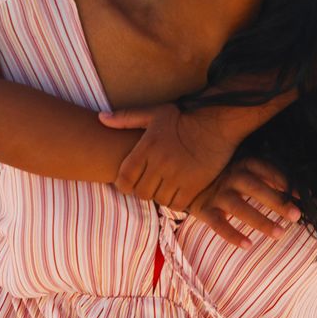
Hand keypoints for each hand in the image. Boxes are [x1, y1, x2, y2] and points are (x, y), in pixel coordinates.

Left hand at [99, 103, 235, 210]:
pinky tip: (178, 189)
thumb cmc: (182, 117)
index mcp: (147, 147)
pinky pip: (177, 204)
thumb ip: (126, 118)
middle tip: (149, 182)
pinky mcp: (194, 186)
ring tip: (164, 184)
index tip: (130, 181)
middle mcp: (160, 163)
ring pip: (158, 199)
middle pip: (140, 192)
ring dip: (159, 195)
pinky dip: (175, 200)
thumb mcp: (153, 113)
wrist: (215, 123)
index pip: (124, 179)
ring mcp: (177, 176)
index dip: (123, 184)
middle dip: (141, 189)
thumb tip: (101, 118)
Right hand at [187, 158, 301, 249]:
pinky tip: (248, 245)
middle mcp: (229, 175)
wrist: (187, 180)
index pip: (266, 169)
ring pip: (239, 207)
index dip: (284, 182)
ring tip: (280, 234)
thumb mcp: (244, 170)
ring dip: (260, 220)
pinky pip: (218, 223)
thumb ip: (267, 177)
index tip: (302, 197)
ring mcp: (216, 192)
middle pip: (255, 187)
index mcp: (242, 163)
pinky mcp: (204, 209)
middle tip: (296, 216)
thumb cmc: (226, 176)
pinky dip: (232, 235)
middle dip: (276, 201)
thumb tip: (300, 193)